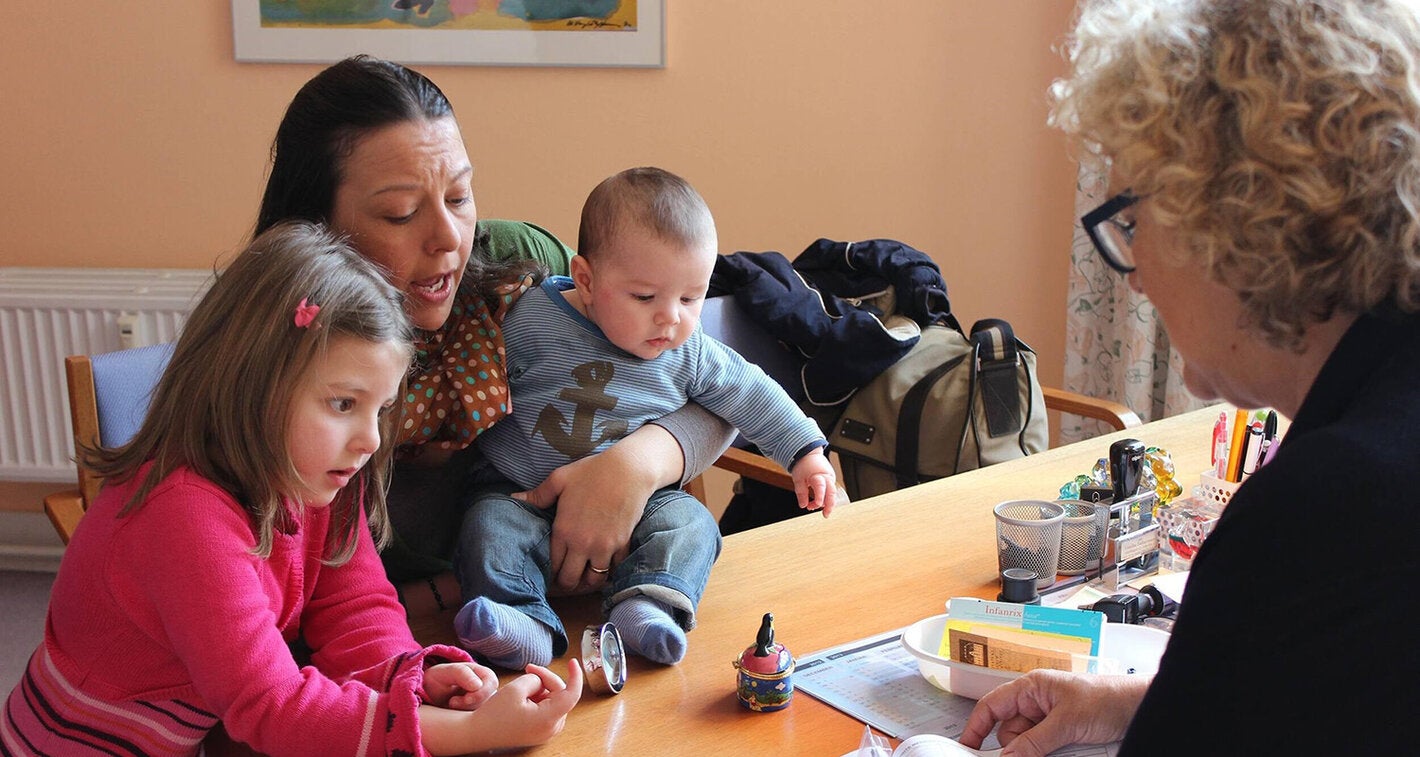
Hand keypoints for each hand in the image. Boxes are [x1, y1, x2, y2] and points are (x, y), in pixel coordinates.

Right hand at [419, 660, 582, 753]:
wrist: (479, 732)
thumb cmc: (495, 713)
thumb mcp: (516, 688)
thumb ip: (536, 679)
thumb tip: (543, 681)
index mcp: (548, 719)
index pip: (572, 695)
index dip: (575, 676)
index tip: (572, 662)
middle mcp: (552, 728)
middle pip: (560, 693)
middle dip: (545, 679)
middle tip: (528, 668)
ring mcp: (547, 731)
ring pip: (554, 700)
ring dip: (541, 688)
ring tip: (521, 688)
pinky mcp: (541, 730)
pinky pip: (548, 708)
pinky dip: (539, 698)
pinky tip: (523, 697)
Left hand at [515, 427, 673, 591]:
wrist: (630, 469)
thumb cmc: (593, 471)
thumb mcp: (560, 478)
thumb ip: (537, 494)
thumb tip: (514, 498)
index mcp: (564, 530)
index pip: (552, 566)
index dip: (550, 573)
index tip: (550, 573)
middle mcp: (582, 544)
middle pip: (571, 580)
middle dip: (567, 582)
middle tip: (566, 577)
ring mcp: (604, 547)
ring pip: (594, 580)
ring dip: (588, 579)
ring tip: (585, 573)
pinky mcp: (622, 544)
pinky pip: (615, 568)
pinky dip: (610, 569)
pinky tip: (605, 563)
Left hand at [791, 449, 838, 516]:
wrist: (809, 453)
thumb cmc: (803, 464)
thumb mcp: (798, 479)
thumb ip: (801, 493)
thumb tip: (803, 505)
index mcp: (818, 475)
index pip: (821, 488)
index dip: (820, 498)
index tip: (817, 506)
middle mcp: (827, 477)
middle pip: (832, 493)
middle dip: (830, 505)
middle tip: (825, 515)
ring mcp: (830, 478)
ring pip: (832, 493)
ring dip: (826, 502)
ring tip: (813, 507)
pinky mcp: (830, 479)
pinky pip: (830, 490)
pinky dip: (825, 497)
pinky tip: (817, 502)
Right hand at [958, 670, 1148, 756]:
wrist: (1139, 709)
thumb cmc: (1108, 698)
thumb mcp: (1067, 722)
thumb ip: (1034, 742)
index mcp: (1031, 687)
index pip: (991, 706)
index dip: (976, 726)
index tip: (967, 749)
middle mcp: (1037, 703)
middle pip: (1009, 732)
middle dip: (1017, 747)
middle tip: (1033, 752)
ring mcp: (1049, 722)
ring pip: (1027, 746)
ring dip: (1038, 753)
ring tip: (1065, 747)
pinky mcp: (1062, 737)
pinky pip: (1044, 752)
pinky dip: (1050, 756)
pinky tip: (1066, 753)